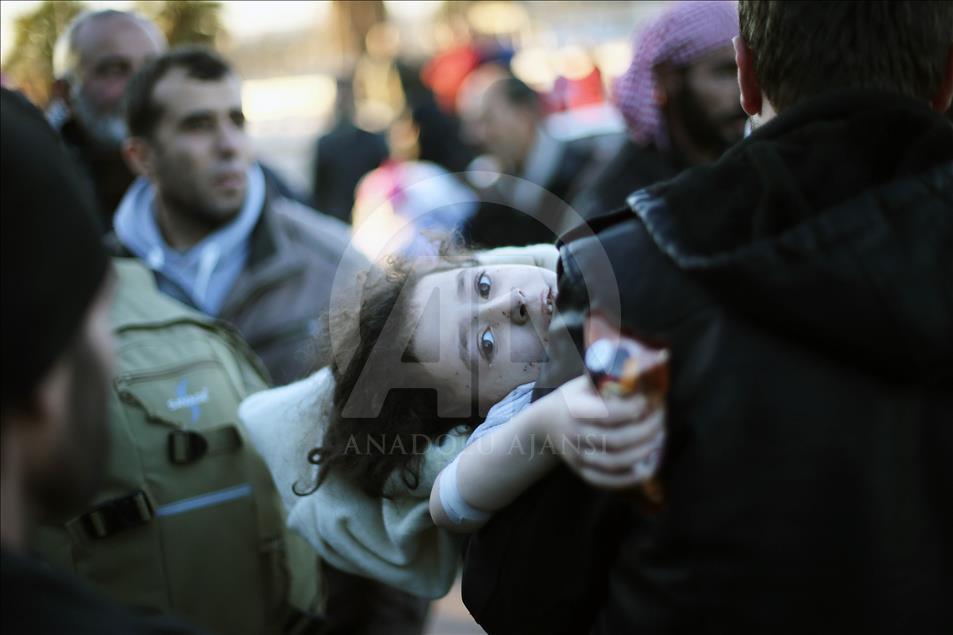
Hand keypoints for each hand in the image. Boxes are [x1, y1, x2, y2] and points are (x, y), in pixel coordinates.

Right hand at [542, 375, 665, 489]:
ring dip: (642, 452)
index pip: (609, 413)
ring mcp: (577, 456)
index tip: (650, 400)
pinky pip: (606, 481)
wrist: (542, 424)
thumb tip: (648, 362)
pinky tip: (648, 468)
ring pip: (615, 462)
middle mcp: (575, 435)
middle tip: (661, 419)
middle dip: (646, 430)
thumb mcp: (582, 383)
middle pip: (617, 439)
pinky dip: (629, 479)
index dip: (634, 408)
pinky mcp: (581, 471)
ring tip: (658, 439)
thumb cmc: (571, 399)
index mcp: (575, 409)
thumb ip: (608, 378)